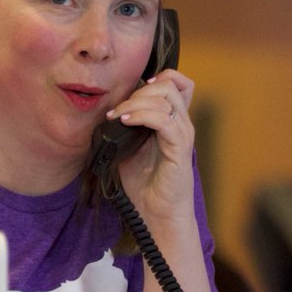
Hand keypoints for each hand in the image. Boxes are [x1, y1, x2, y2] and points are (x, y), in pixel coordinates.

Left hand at [104, 69, 195, 224]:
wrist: (156, 213)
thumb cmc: (145, 184)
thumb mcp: (130, 148)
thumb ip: (126, 127)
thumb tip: (108, 111)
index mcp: (172, 121)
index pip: (177, 84)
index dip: (158, 78)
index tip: (134, 90)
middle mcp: (181, 124)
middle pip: (168, 85)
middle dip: (138, 92)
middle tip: (118, 110)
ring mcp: (182, 134)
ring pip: (166, 97)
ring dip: (136, 102)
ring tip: (118, 116)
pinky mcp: (180, 148)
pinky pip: (164, 120)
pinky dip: (142, 116)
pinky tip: (126, 122)